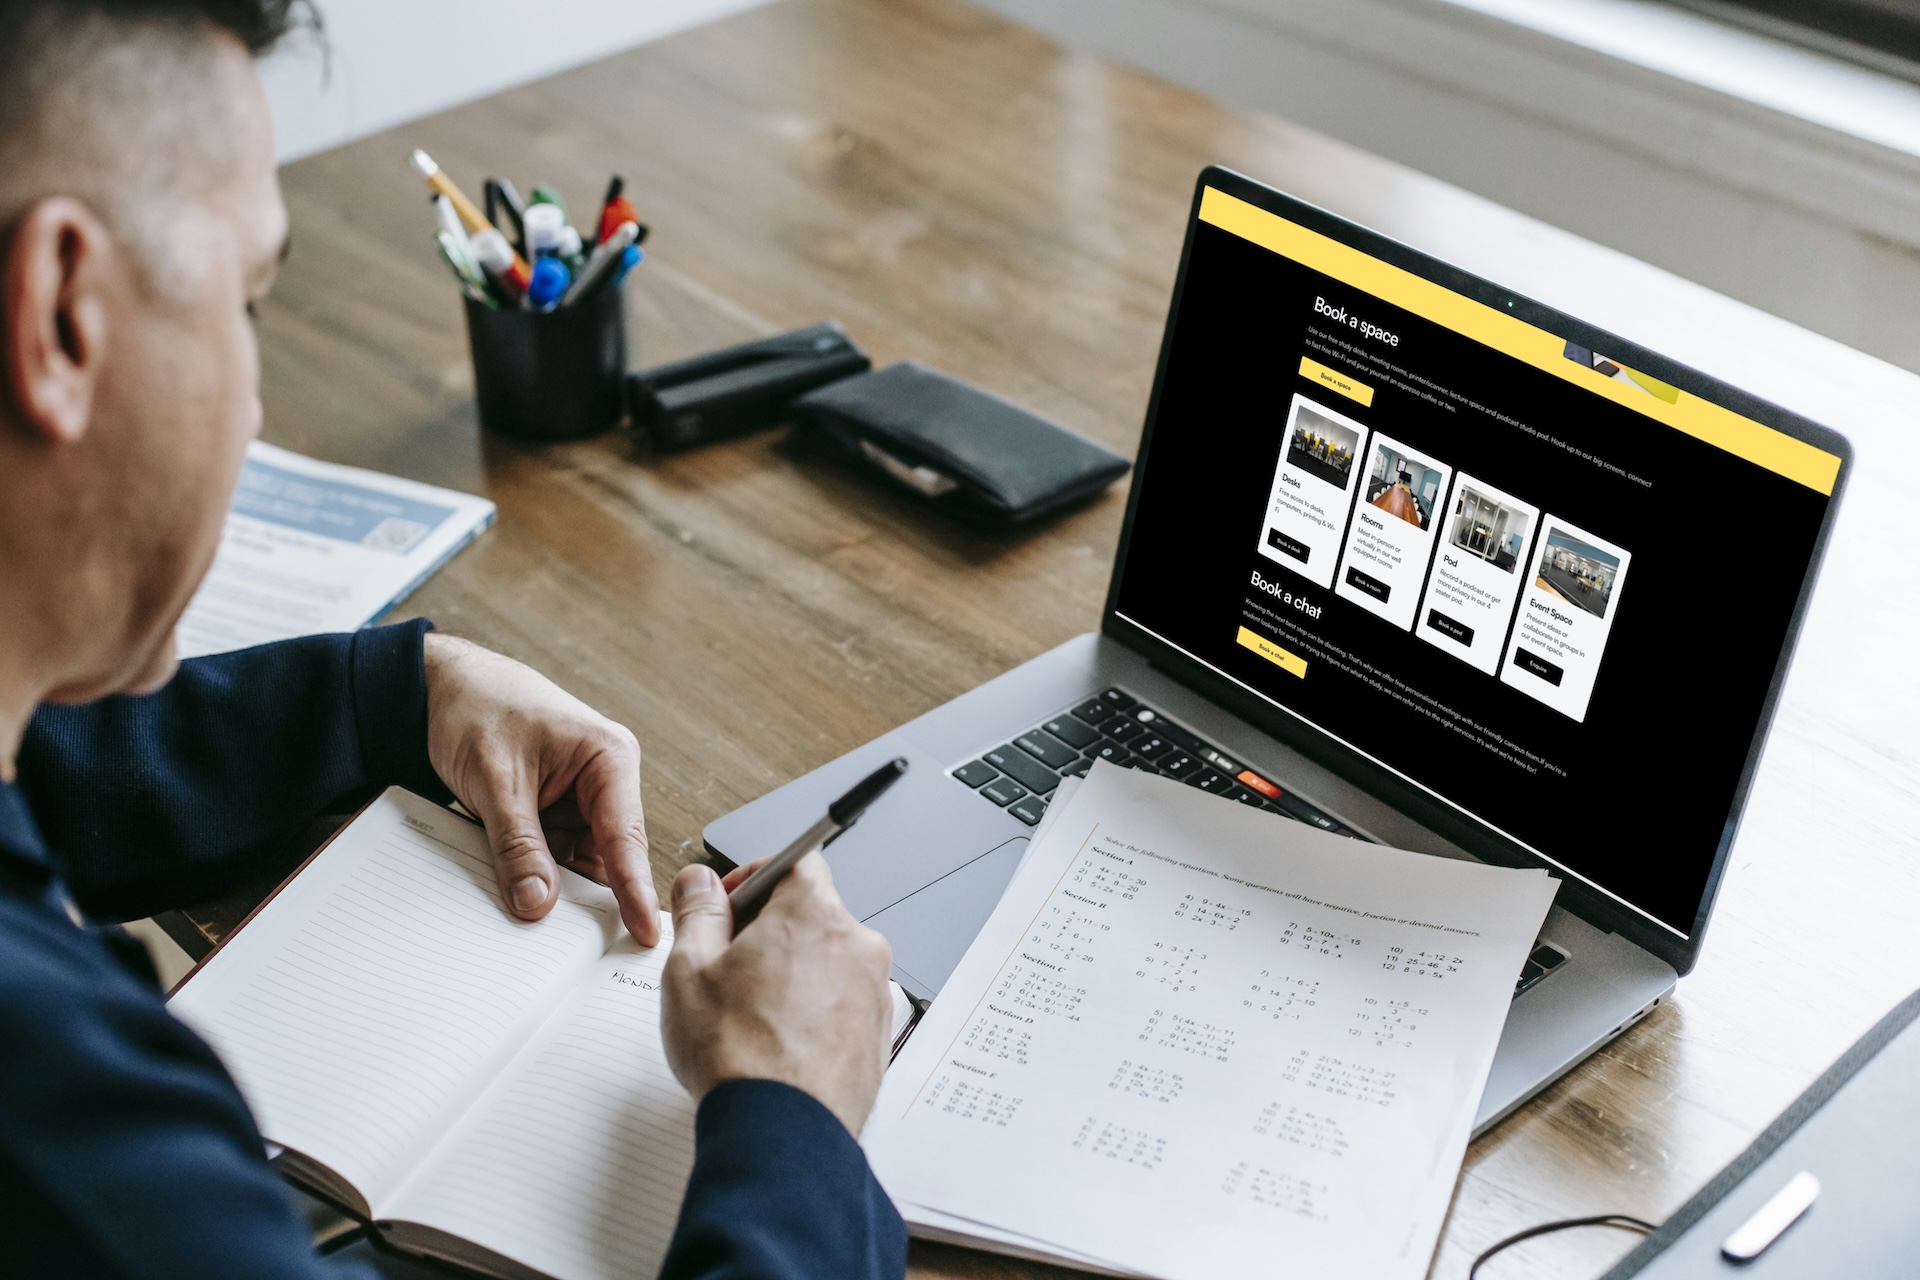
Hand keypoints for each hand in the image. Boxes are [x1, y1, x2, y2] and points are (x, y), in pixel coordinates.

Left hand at [423, 633, 658, 944]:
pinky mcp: (554, 813)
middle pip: (607, 857)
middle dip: (588, 897)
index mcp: (608, 758)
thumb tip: (538, 903)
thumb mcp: (496, 781)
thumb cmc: (476, 707)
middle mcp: (603, 781)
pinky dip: (534, 874)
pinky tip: (518, 892)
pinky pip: (551, 857)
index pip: (626, 837)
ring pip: (576, 863)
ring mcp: (579, 800)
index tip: (643, 934)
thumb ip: (519, 846)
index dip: (634, 890)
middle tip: (580, 948)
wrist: (436, 688)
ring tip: (535, 919)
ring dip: (554, 887)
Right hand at [661, 855, 893, 1133]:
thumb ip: (697, 912)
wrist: (782, 1133)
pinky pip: (842, 1005)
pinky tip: (778, 1044)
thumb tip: (699, 882)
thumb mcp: (690, 969)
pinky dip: (814, 1012)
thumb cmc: (738, 1054)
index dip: (754, 876)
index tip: (728, 903)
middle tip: (727, 967)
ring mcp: (875, 992)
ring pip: (827, 963)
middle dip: (768, 931)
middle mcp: (858, 945)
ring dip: (792, 974)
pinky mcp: (880, 1036)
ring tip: (750, 1016)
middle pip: (811, 915)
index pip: (795, 861)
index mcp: (814, 914)